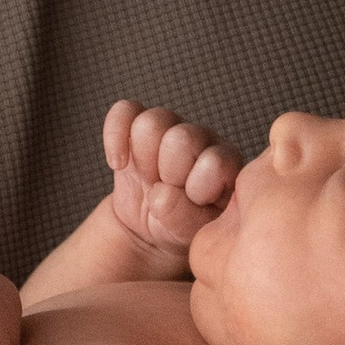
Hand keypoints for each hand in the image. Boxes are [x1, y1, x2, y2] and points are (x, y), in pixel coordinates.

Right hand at [102, 97, 240, 266]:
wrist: (152, 226)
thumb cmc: (181, 227)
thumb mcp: (192, 233)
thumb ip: (186, 218)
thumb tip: (161, 194)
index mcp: (228, 162)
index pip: (214, 162)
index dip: (195, 189)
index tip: (192, 203)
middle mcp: (203, 137)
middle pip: (180, 138)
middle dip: (167, 174)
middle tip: (167, 191)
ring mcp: (171, 126)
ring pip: (152, 122)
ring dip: (144, 159)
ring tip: (149, 179)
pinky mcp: (139, 123)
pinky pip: (123, 111)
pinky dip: (116, 138)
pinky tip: (120, 164)